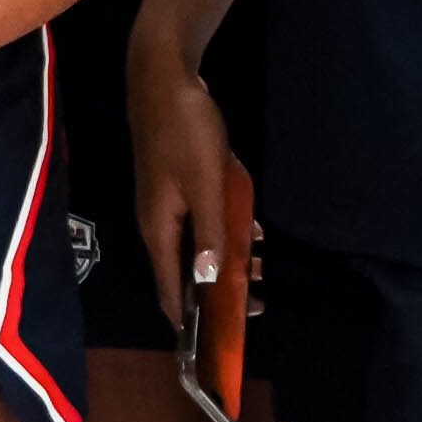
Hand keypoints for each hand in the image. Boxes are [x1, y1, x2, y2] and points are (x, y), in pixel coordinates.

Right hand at [129, 53, 238, 335]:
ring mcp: (166, 200)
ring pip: (197, 243)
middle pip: (185, 271)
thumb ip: (211, 236)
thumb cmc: (185, 132)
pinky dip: (225, 228)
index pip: (170, 289)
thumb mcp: (207, 186)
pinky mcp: (176, 182)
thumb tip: (208, 284)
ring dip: (228, 258)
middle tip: (258, 303)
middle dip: (220, 291)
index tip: (217, 345)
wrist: (164, 76)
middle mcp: (158, 221)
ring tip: (263, 266)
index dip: (190, 321)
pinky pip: (202, 218)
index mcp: (159, 228)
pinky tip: (252, 227)